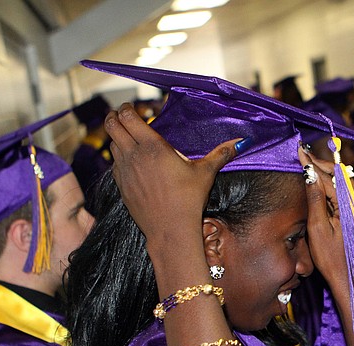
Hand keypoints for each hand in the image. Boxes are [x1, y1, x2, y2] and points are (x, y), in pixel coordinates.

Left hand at [105, 103, 239, 255]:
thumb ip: (221, 154)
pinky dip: (119, 157)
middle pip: (112, 125)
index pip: (127, 117)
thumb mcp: (205, 173)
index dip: (126, 108)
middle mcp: (134, 156)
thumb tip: (242, 142)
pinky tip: (130, 161)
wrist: (170, 230)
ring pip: (111, 144)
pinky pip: (115, 164)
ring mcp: (124, 171)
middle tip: (121, 115)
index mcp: (153, 147)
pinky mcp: (121, 186)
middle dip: (114, 117)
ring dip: (117, 137)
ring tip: (126, 136)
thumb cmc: (189, 200)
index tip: (130, 107)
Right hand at [299, 147, 348, 294]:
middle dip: (319, 163)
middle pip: (338, 174)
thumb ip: (315, 199)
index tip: (299, 151)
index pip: (329, 176)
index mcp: (350, 204)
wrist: (348, 277)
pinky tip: (317, 179)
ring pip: (340, 180)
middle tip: (302, 153)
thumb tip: (309, 174)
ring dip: (324, 171)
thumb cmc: (331, 257)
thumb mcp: (318, 228)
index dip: (312, 163)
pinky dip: (329, 181)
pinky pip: (342, 190)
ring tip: (307, 162)